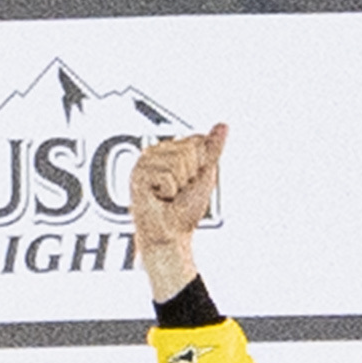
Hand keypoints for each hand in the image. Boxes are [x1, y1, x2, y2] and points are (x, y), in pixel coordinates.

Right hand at [129, 121, 225, 296]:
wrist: (170, 237)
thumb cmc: (183, 212)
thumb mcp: (205, 176)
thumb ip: (212, 150)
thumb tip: (223, 125)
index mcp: (169, 150)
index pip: (197, 141)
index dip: (201, 166)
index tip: (189, 183)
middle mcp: (154, 152)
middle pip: (189, 149)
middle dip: (190, 175)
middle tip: (177, 192)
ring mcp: (144, 162)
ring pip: (179, 161)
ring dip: (179, 185)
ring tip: (168, 196)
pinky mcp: (138, 174)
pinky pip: (167, 175)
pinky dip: (168, 191)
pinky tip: (158, 198)